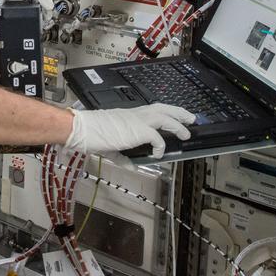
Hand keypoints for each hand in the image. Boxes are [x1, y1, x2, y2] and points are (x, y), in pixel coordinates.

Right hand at [65, 104, 194, 157]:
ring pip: (165, 117)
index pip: (153, 110)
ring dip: (177, 125)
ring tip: (186, 133)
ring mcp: (138, 121)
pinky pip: (157, 138)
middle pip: (163, 108)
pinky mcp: (139, 130)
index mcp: (130, 115)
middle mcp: (136, 114)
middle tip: (191, 118)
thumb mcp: (111, 147)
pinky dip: (161, 146)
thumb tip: (132, 167)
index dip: (166, 113)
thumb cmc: (92, 134)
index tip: (175, 117)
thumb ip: (123, 156)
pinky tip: (159, 154)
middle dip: (178, 112)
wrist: (84, 129)